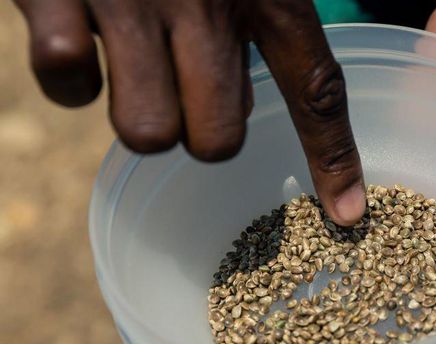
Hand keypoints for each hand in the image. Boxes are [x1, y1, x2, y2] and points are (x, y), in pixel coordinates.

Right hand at [14, 0, 365, 225]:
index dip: (334, 157)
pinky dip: (69, 77)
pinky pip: (68, 82)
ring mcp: (132, 0)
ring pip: (149, 132)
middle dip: (201, 133)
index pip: (316, 89)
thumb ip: (257, 30)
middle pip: (219, 140)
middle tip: (183, 90)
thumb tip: (242, 108)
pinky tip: (76, 37)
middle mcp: (208, 1)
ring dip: (140, 114)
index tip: (348, 212)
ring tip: (130, 64)